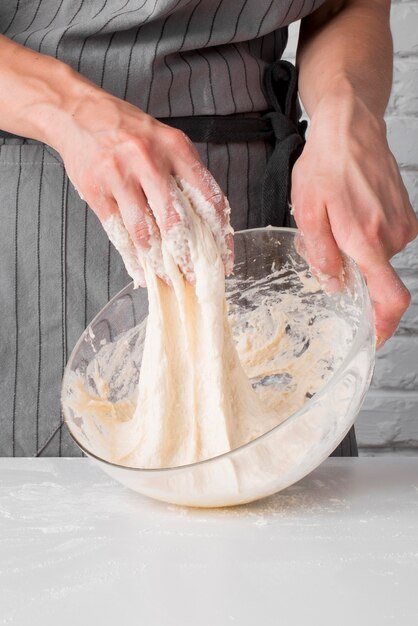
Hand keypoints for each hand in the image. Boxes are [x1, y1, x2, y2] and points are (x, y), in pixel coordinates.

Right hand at [54, 87, 232, 285]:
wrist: (77, 112)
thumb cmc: (127, 130)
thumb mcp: (165, 140)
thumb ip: (185, 174)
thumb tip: (207, 222)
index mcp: (175, 147)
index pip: (207, 197)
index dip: (219, 234)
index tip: (224, 257)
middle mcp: (149, 160)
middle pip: (176, 219)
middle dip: (188, 255)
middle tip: (195, 277)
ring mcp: (119, 175)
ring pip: (144, 231)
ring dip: (158, 262)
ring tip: (169, 278)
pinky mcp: (96, 190)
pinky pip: (117, 233)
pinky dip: (131, 257)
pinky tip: (140, 271)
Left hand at [291, 89, 417, 347]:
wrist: (351, 128)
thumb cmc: (326, 165)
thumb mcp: (308, 212)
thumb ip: (321, 254)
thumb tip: (333, 284)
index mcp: (366, 240)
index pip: (389, 297)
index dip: (383, 325)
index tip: (373, 338)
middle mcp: (391, 236)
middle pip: (373, 277)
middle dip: (350, 272)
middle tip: (326, 241)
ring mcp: (403, 225)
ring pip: (378, 258)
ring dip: (356, 251)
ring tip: (336, 219)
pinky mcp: (407, 215)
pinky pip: (385, 241)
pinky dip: (367, 238)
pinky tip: (351, 213)